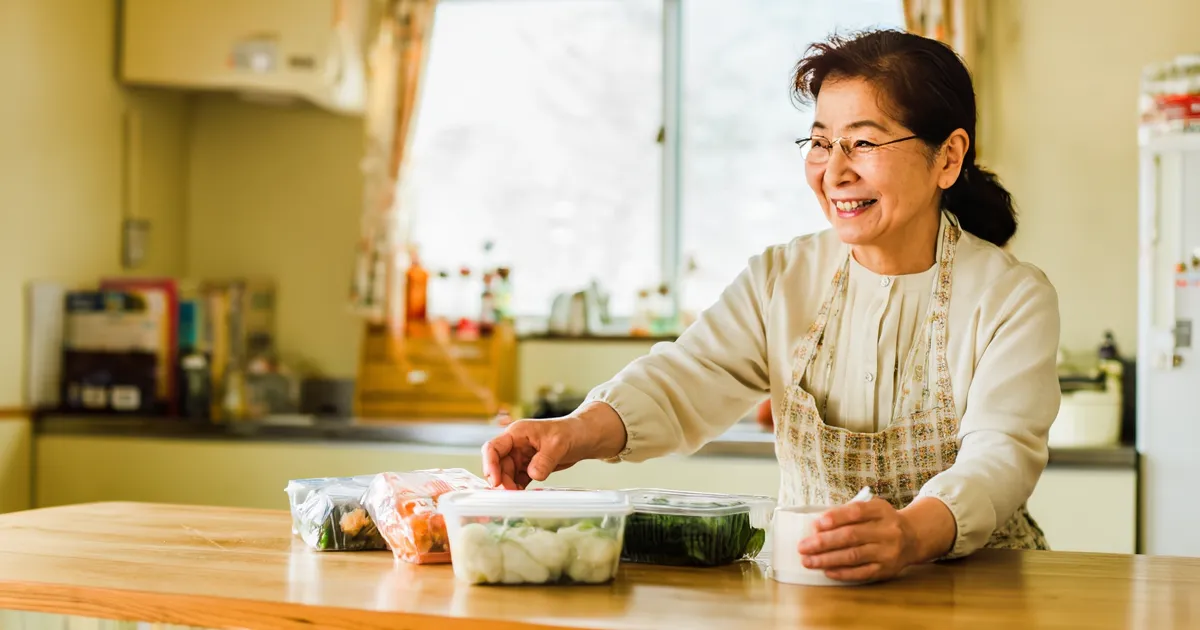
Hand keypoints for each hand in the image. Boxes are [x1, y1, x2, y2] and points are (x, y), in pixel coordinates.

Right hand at [481, 403, 626, 488]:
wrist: (584, 437)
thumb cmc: (571, 432)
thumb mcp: (558, 444)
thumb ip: (545, 460)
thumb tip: (533, 474)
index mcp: (517, 434)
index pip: (493, 448)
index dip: (490, 465)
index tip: (496, 482)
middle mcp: (515, 445)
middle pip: (499, 465)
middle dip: (502, 480)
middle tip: (511, 494)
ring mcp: (521, 456)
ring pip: (507, 474)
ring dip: (509, 486)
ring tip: (518, 498)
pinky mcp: (529, 467)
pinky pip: (518, 479)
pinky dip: (518, 488)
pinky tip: (523, 496)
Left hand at [796, 498, 916, 581]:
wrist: (912, 538)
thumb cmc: (881, 522)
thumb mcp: (871, 509)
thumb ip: (848, 513)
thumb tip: (817, 526)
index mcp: (882, 511)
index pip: (856, 512)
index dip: (835, 517)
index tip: (816, 524)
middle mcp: (888, 531)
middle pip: (851, 536)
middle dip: (823, 542)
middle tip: (802, 547)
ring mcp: (888, 552)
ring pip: (853, 556)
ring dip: (827, 559)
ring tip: (808, 561)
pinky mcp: (886, 570)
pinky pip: (861, 573)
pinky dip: (842, 572)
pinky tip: (826, 570)